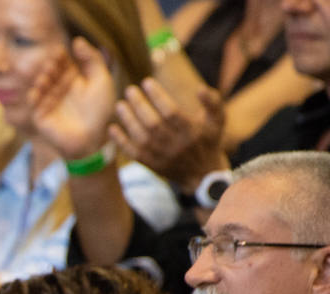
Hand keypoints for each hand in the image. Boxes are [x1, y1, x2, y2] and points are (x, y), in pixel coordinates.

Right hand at [28, 38, 116, 160]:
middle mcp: (59, 88)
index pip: (62, 62)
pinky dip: (34, 95)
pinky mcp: (41, 117)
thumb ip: (92, 59)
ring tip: (46, 76)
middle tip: (53, 64)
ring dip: (42, 79)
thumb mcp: (101, 80)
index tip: (61, 52)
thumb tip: (77, 40)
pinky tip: (37, 91)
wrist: (93, 139)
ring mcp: (48, 102)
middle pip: (50, 71)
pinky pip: (33, 104)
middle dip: (50, 66)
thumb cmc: (100, 111)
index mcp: (73, 79)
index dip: (60, 56)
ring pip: (40, 85)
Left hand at [110, 76, 226, 190]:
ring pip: (140, 137)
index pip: (171, 112)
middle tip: (130, 90)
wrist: (201, 174)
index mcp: (191, 132)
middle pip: (153, 123)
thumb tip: (200, 88)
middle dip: (139, 105)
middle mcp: (175, 145)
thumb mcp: (217, 120)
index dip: (157, 96)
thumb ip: (212, 102)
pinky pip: (132, 153)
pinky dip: (121, 141)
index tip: (146, 82)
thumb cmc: (208, 140)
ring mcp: (161, 156)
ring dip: (128, 120)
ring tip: (120, 104)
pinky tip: (112, 128)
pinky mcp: (150, 165)